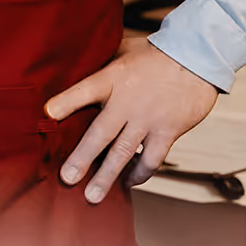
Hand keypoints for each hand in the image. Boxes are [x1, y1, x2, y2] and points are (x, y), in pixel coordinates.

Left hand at [43, 31, 217, 202]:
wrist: (197, 58)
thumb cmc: (155, 52)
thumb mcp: (123, 49)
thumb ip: (102, 63)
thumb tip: (78, 66)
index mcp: (113, 77)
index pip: (84, 90)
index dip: (65, 102)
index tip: (47, 114)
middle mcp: (127, 101)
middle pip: (100, 133)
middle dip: (82, 157)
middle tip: (67, 178)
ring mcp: (147, 119)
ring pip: (123, 153)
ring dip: (107, 176)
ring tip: (92, 196)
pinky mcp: (168, 131)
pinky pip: (151, 159)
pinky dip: (140, 173)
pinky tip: (128, 183)